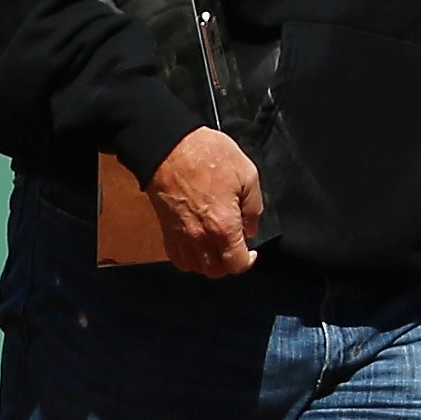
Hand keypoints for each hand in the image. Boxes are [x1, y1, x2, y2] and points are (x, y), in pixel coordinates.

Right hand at [145, 128, 262, 276]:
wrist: (169, 147)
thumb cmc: (208, 156)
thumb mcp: (247, 174)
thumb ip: (254, 207)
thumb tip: (251, 229)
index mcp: (223, 226)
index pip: (237, 264)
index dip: (249, 261)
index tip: (251, 251)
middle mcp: (199, 238)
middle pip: (216, 272)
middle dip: (229, 263)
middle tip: (235, 246)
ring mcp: (179, 236)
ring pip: (195, 268)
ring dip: (209, 262)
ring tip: (217, 245)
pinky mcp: (166, 230)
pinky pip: (177, 257)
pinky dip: (189, 257)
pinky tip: (198, 243)